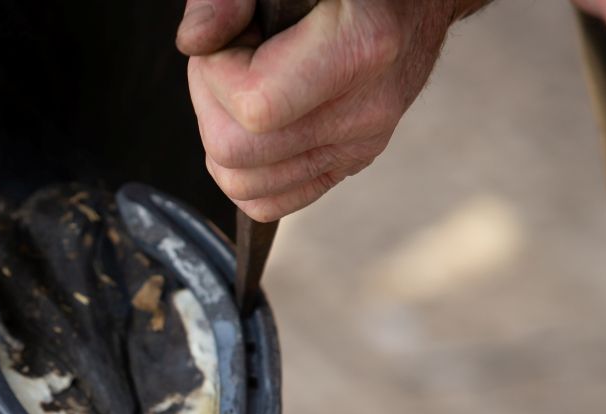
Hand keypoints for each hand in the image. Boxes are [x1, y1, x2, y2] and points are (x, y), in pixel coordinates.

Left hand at [178, 0, 486, 220]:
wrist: (410, 0)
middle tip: (228, 62)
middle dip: (211, 105)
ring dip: (224, 137)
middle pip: (238, 154)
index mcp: (360, 48)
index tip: (230, 38)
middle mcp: (366, 109)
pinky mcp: (350, 163)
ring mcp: (361, 144)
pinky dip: (244, 171)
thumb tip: (196, 42)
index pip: (254, 107)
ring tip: (244, 88)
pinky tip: (251, 126)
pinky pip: (270, 201)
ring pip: (246, 186)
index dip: (216, 73)